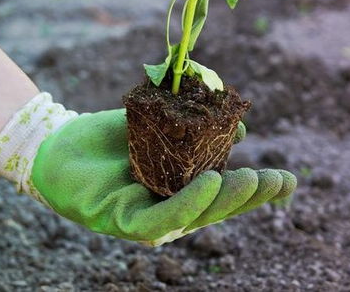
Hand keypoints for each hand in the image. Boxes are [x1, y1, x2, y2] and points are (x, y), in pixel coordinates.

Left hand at [0, 93, 296, 245]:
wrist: (60, 144)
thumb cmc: (111, 137)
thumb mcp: (161, 126)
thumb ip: (198, 129)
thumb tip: (241, 130)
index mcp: (181, 190)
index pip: (225, 193)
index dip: (258, 191)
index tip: (289, 180)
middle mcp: (170, 209)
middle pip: (217, 208)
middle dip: (251, 196)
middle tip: (282, 181)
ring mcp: (149, 219)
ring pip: (196, 215)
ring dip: (227, 199)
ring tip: (254, 180)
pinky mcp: (125, 222)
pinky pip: (163, 217)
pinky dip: (190, 202)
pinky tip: (211, 183)